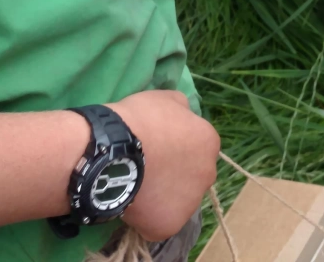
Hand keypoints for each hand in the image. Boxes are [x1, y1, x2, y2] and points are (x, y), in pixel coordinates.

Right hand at [107, 91, 220, 242]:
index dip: (175, 149)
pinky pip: (159, 223)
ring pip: (177, 202)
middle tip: (147, 170)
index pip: (197, 148)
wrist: (113, 152)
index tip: (156, 148)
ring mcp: (190, 203)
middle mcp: (207, 174)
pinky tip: (130, 204)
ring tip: (137, 188)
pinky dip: (147, 217)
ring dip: (162, 197)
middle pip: (192, 177)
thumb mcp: (165, 98)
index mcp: (209, 143)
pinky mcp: (169, 225)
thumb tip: (184, 115)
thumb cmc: (140, 119)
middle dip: (174, 175)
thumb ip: (181, 109)